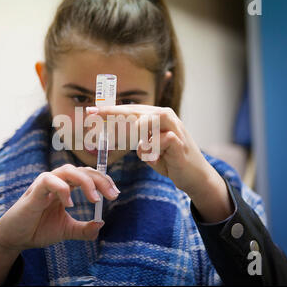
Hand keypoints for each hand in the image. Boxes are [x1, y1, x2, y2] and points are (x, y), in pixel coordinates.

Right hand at [0, 164, 119, 252]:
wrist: (16, 238)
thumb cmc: (38, 229)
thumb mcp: (66, 230)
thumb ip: (83, 229)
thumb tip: (101, 223)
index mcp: (65, 187)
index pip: (88, 175)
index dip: (103, 181)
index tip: (115, 193)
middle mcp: (57, 181)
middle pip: (82, 170)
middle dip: (100, 180)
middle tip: (112, 195)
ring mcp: (45, 184)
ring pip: (68, 170)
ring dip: (86, 182)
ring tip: (95, 199)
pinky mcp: (34, 191)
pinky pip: (49, 180)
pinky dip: (63, 190)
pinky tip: (70, 204)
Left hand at [86, 105, 232, 222]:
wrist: (195, 177)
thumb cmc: (170, 160)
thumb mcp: (149, 149)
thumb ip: (136, 139)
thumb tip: (114, 134)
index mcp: (157, 116)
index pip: (131, 109)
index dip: (110, 110)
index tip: (91, 111)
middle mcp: (166, 117)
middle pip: (135, 110)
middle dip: (112, 114)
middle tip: (93, 115)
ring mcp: (174, 128)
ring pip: (148, 119)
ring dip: (138, 134)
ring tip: (140, 148)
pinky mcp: (179, 142)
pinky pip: (159, 140)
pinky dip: (152, 150)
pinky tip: (156, 158)